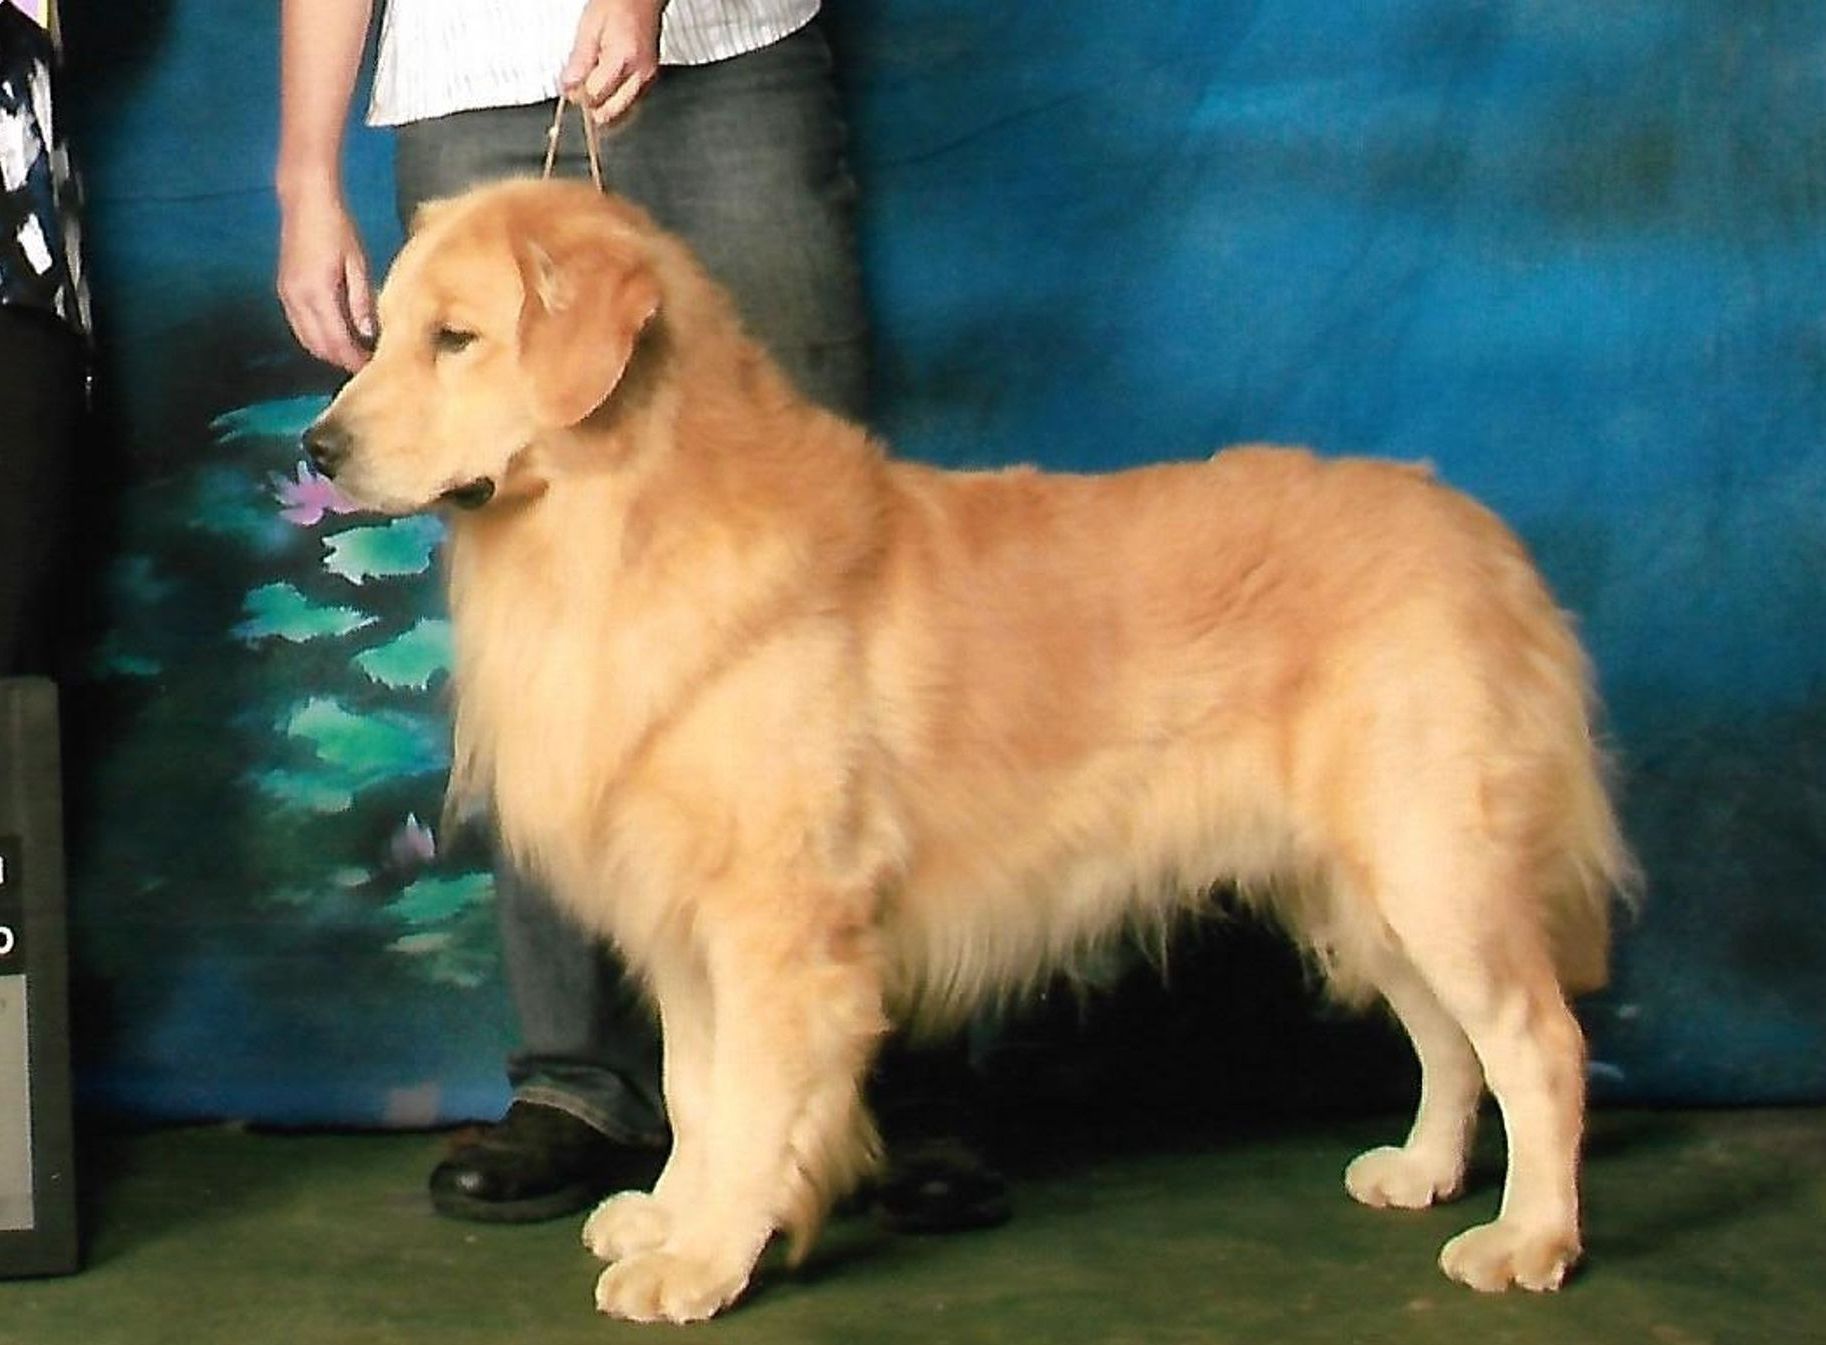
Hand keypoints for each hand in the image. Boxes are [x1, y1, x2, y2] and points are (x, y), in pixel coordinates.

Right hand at [277, 184, 375, 372]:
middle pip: (318, 345)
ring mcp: (286, 294)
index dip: (353, 358)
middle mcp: (296, 298)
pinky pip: (298, 324)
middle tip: (363, 364)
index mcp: (317, 293)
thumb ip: (361, 300)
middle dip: (340, 359)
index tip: (370, 368)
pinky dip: (315, 336)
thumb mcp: (358, 263)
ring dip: (327, 350)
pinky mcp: (283, 289)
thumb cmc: (337, 228)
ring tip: (351, 353)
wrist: (305, 201)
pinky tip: (333, 335)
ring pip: (305, 338)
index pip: (336, 340)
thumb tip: (368, 333)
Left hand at [562, 0, 663, 125]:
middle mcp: (640, 73)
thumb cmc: (616, 5)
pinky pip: (631, 104)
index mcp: (622, 59)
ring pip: (622, 113)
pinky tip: (607, 89)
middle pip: (610, 111)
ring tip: (594, 86)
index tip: (570, 88)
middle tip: (580, 91)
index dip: (578, 96)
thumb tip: (568, 86)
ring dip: (604, 106)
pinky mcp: (650, 80)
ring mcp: (648, 79)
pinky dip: (616, 102)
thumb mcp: (589, 28)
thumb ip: (579, 61)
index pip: (595, 96)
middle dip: (591, 106)